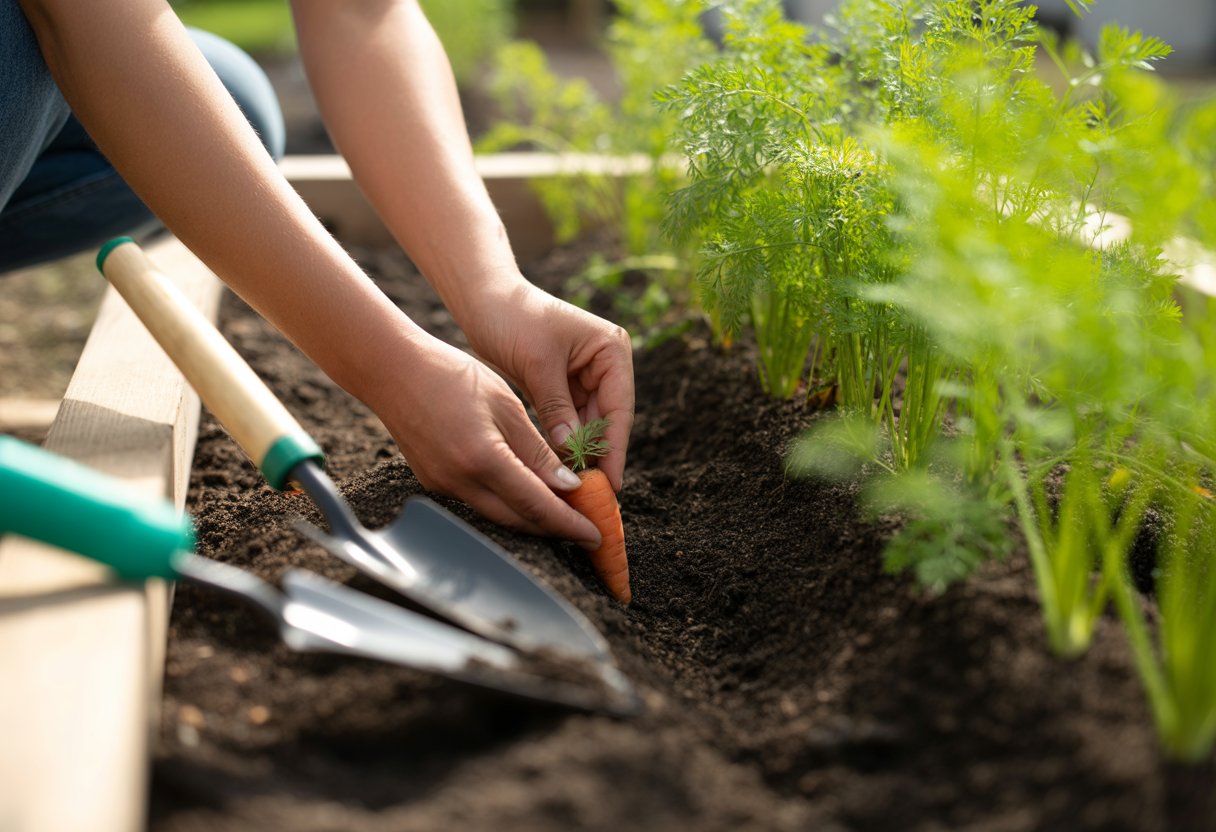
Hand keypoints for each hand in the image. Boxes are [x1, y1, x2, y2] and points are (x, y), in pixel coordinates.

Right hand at [364, 333, 602, 545]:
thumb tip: (570, 486)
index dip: (569, 524)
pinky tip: (526, 495)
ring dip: (532, 519)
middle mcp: (460, 482)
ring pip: (498, 515)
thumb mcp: (506, 405)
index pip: (537, 505)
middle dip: (555, 529)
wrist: (393, 369)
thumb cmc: (453, 376)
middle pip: (518, 520)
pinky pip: (478, 502)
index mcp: (483, 459)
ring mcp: (442, 485)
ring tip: (564, 516)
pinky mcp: (433, 481)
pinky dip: (507, 504)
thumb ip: (537, 451)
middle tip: (587, 531)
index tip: (595, 535)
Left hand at [461, 282, 634, 491]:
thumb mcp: (537, 365)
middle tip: (593, 496)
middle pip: (608, 421)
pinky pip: (569, 423)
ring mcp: (586, 376)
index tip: (611, 483)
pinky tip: (558, 471)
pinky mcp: (564, 387)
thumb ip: (557, 409)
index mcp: (612, 349)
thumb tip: (572, 455)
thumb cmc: (512, 319)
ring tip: (575, 490)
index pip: (619, 407)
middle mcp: (606, 364)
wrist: (481, 300)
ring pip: (589, 426)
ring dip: (581, 455)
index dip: (615, 448)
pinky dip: (564, 444)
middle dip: (598, 456)